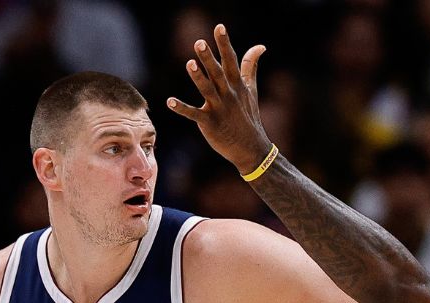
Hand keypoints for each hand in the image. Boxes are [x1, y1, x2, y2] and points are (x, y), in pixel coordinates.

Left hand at [167, 24, 272, 175]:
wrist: (251, 148)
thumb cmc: (249, 116)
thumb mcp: (251, 89)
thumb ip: (250, 66)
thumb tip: (260, 45)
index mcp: (237, 85)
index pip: (231, 60)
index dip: (224, 43)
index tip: (219, 27)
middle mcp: (228, 94)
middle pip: (218, 73)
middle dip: (209, 58)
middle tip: (199, 43)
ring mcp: (219, 109)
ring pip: (207, 90)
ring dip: (198, 78)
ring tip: (189, 64)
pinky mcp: (209, 123)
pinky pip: (194, 114)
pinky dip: (182, 108)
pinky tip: (169, 101)